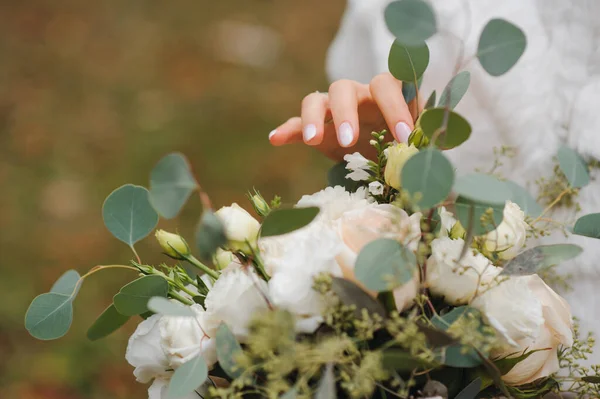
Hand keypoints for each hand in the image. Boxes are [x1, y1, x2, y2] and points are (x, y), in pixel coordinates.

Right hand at [268, 73, 416, 160]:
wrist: (384, 152)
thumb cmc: (403, 144)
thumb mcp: (417, 144)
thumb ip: (424, 145)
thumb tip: (433, 161)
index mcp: (385, 94)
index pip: (387, 86)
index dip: (396, 108)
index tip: (403, 137)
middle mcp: (357, 95)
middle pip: (344, 86)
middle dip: (346, 112)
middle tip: (350, 141)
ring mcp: (332, 110)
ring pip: (316, 99)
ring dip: (313, 118)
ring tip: (312, 140)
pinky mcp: (315, 128)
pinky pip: (296, 123)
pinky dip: (287, 129)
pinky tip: (276, 139)